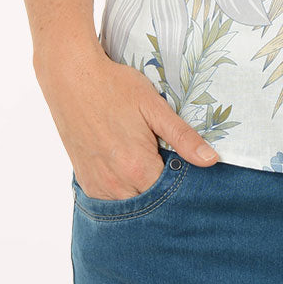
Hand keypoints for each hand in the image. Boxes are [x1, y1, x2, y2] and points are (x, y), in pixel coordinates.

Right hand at [35, 45, 220, 199]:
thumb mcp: (154, 106)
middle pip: (152, 203)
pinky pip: (110, 201)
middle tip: (169, 163)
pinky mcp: (85, 181)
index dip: (185, 184)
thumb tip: (211, 160)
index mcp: (137, 166)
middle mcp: (116, 183)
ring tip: (149, 166)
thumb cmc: (114, 87)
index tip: (189, 169)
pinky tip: (130, 173)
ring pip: (131, 205)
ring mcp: (98, 185)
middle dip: (165, 191)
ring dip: (144, 193)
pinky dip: (124, 193)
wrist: (70, 78)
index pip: (173, 194)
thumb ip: (182, 137)